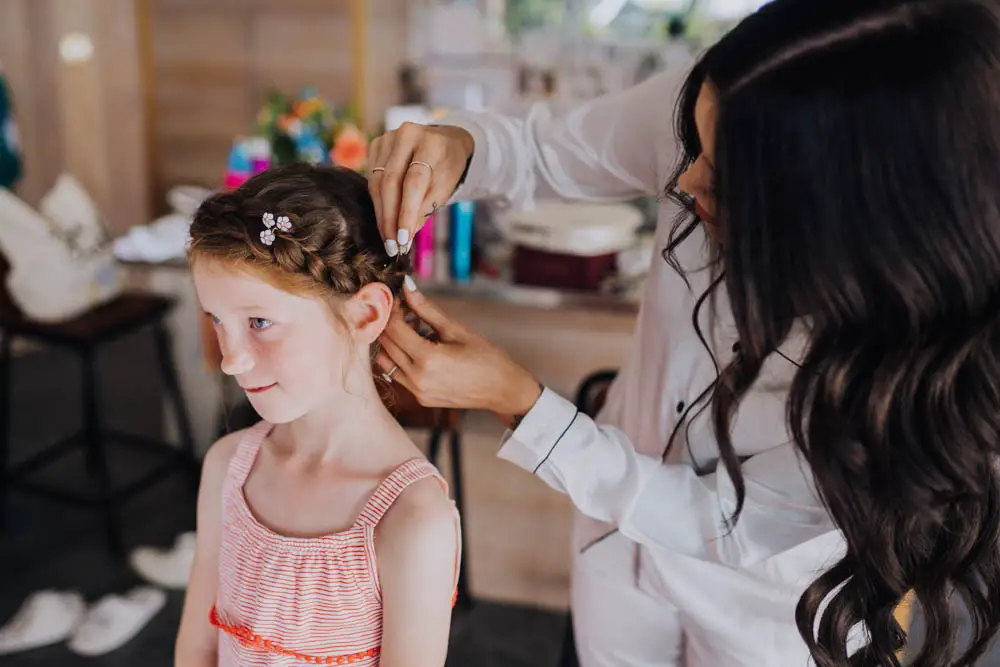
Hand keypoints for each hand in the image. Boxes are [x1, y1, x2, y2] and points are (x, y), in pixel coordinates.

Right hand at [367, 123, 473, 255]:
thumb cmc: (447, 167)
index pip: (414, 182)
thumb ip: (426, 208)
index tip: (403, 239)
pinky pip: (372, 178)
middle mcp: (406, 134)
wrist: (443, 141)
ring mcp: (387, 137)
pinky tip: (384, 220)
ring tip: (388, 239)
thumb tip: (405, 235)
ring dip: (382, 214)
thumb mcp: (446, 187)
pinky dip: (377, 202)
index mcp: (430, 142)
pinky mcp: (376, 144)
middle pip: (390, 182)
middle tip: (392, 246)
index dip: (406, 212)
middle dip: (390, 218)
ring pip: (377, 182)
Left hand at [375, 281, 541, 417]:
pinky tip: (419, 348)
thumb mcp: (456, 330)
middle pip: (386, 344)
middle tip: (405, 310)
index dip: (393, 310)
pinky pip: (397, 374)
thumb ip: (427, 309)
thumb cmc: (486, 358)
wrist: (502, 390)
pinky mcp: (420, 398)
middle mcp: (417, 378)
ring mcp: (417, 391)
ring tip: (413, 330)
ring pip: (385, 361)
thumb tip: (407, 287)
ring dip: (392, 342)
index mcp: (428, 358)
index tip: (399, 299)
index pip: (394, 328)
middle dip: (390, 323)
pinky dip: (399, 358)